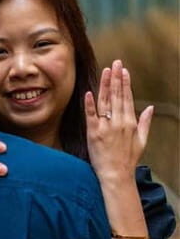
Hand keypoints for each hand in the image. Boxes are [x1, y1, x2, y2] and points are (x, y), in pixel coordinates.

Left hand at [84, 59, 153, 180]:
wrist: (116, 175)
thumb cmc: (128, 159)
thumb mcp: (142, 140)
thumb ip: (145, 122)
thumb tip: (149, 107)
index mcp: (130, 123)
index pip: (127, 98)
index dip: (125, 83)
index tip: (123, 70)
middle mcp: (119, 122)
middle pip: (117, 96)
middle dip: (116, 78)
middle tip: (115, 63)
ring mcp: (106, 127)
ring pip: (105, 102)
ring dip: (105, 85)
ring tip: (106, 71)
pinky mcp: (93, 133)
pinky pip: (91, 116)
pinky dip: (90, 104)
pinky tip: (89, 93)